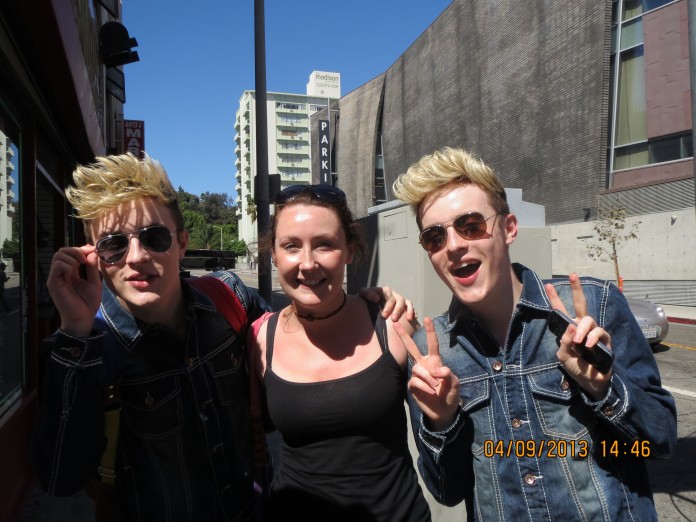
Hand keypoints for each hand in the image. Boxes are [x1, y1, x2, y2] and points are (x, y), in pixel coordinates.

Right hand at [46, 245, 101, 336]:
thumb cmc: (89, 302)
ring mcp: (56, 277)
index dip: (81, 249)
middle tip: (85, 259)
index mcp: (71, 272)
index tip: (93, 250)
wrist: (83, 318)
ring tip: (80, 265)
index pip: (71, 253)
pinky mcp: (53, 283)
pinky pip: (57, 265)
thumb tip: (92, 250)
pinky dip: (67, 264)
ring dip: (72, 257)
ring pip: (58, 255)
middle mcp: (62, 273)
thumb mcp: (94, 281)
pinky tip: (74, 272)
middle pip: (62, 251)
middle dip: (76, 250)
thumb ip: (92, 266)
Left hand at [358, 285, 416, 323]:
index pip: (389, 297)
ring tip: (408, 319)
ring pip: (408, 303)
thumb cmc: (365, 299)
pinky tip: (413, 318)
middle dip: (398, 310)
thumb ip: (367, 294)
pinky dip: (413, 312)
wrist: (368, 303)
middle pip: (400, 300)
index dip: (388, 306)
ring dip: (409, 310)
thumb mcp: (363, 293)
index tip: (383, 316)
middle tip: (394, 320)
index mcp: (386, 290)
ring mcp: (400, 300)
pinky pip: (411, 307)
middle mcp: (394, 294)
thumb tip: (376, 299)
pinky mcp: (404, 306)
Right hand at [394, 317, 459, 430]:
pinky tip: (431, 392)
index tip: (427, 318)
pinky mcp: (413, 385)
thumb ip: (448, 375)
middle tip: (394, 323)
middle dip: (403, 335)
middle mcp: (424, 365)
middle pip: (411, 347)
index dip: (430, 331)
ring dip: (428, 377)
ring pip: (417, 368)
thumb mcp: (454, 383)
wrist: (444, 411)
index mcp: (435, 361)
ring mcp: (417, 375)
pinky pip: (415, 381)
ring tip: (436, 387)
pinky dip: (425, 386)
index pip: (432, 344)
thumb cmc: (450, 394)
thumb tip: (439, 370)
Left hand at [545, 273, 611, 399]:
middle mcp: (581, 327)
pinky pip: (599, 332)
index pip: (561, 311)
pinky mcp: (605, 340)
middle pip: (580, 304)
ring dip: (582, 329)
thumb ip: (564, 342)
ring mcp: (593, 332)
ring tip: (578, 342)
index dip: (555, 299)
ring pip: (588, 320)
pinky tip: (587, 345)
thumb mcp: (563, 355)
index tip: (549, 285)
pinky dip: (592, 338)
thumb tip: (570, 326)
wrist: (590, 381)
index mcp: (569, 329)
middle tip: (572, 275)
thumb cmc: (576, 367)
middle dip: (576, 289)